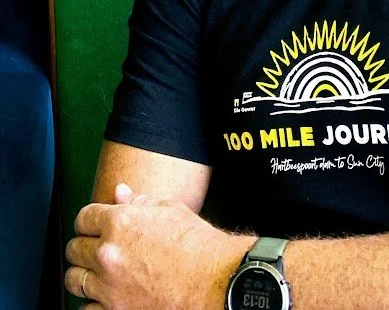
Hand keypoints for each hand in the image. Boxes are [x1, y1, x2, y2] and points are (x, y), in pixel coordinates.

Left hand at [65, 183, 249, 309]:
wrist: (212, 280)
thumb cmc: (196, 244)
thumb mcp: (169, 209)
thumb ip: (139, 202)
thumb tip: (121, 193)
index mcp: (120, 222)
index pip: (84, 217)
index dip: (89, 220)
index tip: (92, 225)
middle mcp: (108, 253)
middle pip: (74, 249)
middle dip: (83, 246)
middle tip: (94, 247)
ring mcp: (108, 286)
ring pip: (73, 279)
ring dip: (83, 274)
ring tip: (96, 272)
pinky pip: (85, 308)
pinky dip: (92, 301)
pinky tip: (105, 294)